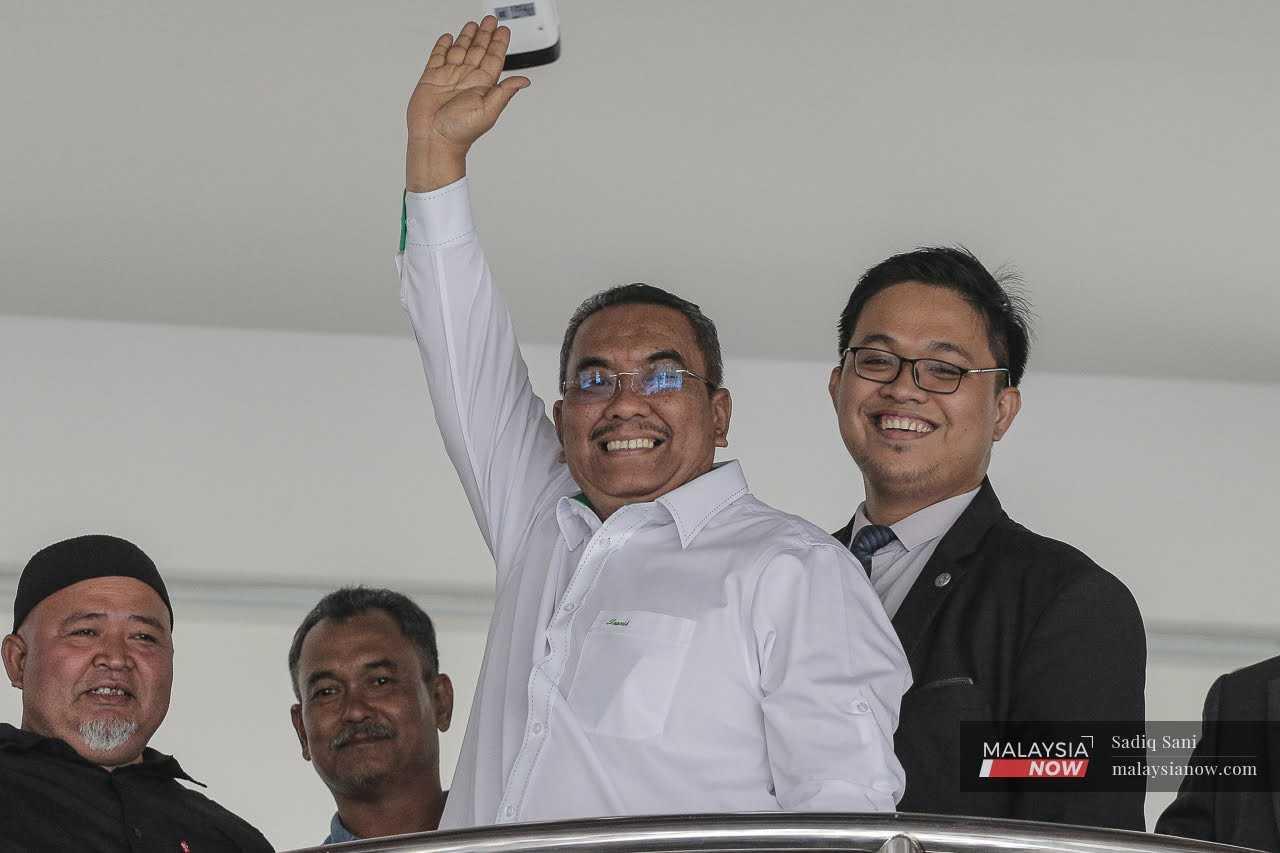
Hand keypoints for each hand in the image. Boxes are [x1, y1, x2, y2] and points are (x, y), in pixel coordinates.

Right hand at [407, 16, 530, 190]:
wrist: (434, 140)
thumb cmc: (460, 132)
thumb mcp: (489, 111)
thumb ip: (505, 92)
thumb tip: (524, 81)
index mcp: (483, 85)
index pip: (494, 58)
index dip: (499, 43)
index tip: (503, 30)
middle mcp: (467, 79)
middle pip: (478, 50)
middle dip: (485, 34)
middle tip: (490, 20)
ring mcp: (449, 77)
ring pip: (460, 50)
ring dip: (467, 37)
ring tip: (473, 24)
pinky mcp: (432, 78)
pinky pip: (438, 57)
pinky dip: (443, 46)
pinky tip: (448, 38)